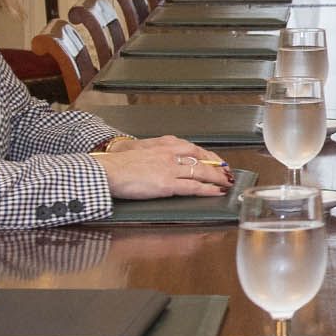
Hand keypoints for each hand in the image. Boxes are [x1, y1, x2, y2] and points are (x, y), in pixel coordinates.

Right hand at [96, 136, 230, 199]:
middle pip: (202, 158)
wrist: (107, 169)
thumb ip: (158, 155)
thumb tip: (167, 162)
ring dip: (218, 178)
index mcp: (165, 144)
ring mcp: (170, 168)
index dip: (209, 156)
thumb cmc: (119, 163)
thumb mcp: (142, 151)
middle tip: (228, 173)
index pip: (194, 148)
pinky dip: (207, 189)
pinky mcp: (166, 183)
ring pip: (202, 172)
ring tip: (227, 183)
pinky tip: (216, 191)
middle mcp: (170, 153)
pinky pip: (193, 186)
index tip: (217, 161)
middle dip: (218, 167)